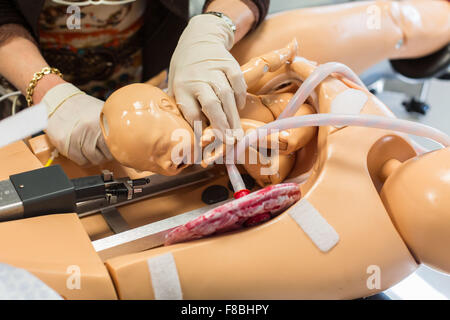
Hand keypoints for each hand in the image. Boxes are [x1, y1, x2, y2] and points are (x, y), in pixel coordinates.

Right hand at [42, 83, 112, 165]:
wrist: (59, 101)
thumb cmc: (83, 108)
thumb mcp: (102, 112)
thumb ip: (112, 125)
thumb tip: (127, 141)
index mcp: (102, 121)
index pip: (117, 144)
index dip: (118, 150)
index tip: (119, 151)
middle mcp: (90, 128)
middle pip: (107, 154)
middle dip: (108, 155)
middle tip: (105, 151)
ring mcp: (77, 136)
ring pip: (94, 159)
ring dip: (96, 158)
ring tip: (95, 151)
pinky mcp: (65, 143)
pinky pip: (81, 161)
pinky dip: (85, 160)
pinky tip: (85, 153)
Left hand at [168, 14, 246, 139]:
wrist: (199, 38)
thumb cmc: (186, 70)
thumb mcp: (176, 84)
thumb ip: (182, 106)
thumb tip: (187, 134)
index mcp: (181, 85)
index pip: (191, 112)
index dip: (199, 129)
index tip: (205, 143)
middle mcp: (197, 77)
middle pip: (211, 104)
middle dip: (220, 125)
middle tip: (227, 141)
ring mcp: (214, 69)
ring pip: (226, 95)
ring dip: (232, 116)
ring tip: (236, 132)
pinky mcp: (229, 63)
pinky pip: (237, 82)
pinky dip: (240, 96)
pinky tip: (239, 107)